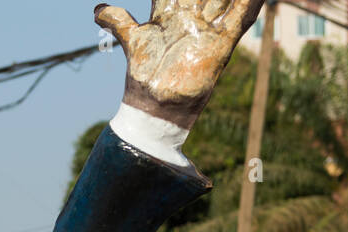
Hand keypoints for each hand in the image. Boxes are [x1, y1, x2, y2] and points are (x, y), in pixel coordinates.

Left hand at [95, 0, 264, 127]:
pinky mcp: (221, 44)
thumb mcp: (132, 40)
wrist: (156, 105)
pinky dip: (249, 4)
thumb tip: (97, 11)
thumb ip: (119, 21)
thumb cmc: (144, 75)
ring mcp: (207, 29)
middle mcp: (191, 18)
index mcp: (169, 14)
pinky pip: (239, 18)